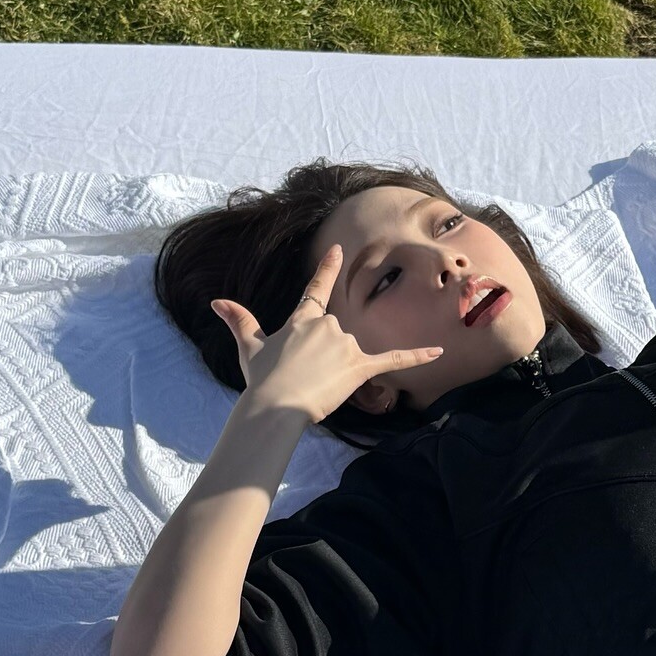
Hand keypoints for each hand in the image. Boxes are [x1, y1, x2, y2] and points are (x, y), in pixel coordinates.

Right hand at [209, 244, 444, 424]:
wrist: (276, 405)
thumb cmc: (263, 380)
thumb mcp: (249, 348)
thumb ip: (240, 321)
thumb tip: (216, 301)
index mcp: (302, 319)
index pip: (316, 289)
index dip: (326, 268)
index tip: (338, 250)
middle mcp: (327, 325)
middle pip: (334, 335)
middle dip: (324, 356)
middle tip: (302, 378)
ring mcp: (345, 344)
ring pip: (350, 351)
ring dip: (338, 369)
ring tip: (314, 387)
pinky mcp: (360, 366)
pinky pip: (394, 360)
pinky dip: (417, 356)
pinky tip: (438, 353)